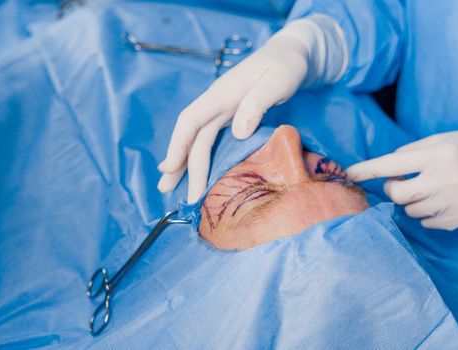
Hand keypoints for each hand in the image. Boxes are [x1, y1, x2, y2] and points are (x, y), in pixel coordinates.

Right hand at [157, 15, 346, 202]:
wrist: (290, 54)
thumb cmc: (286, 66)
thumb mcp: (277, 81)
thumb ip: (258, 103)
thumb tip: (238, 133)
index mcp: (222, 94)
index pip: (191, 120)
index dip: (178, 144)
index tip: (170, 168)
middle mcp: (216, 103)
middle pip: (192, 136)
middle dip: (179, 164)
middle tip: (167, 192)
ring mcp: (222, 109)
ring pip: (197, 139)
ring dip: (184, 163)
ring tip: (169, 187)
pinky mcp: (230, 115)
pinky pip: (208, 139)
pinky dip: (198, 156)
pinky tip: (193, 170)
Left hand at [346, 130, 457, 229]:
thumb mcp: (442, 139)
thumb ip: (412, 152)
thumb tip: (386, 169)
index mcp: (439, 155)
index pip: (393, 164)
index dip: (368, 170)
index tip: (350, 173)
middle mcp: (446, 179)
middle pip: (398, 195)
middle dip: (393, 189)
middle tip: (401, 182)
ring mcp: (456, 201)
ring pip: (411, 211)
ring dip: (411, 201)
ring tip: (428, 189)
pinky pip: (428, 223)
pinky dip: (427, 213)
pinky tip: (441, 200)